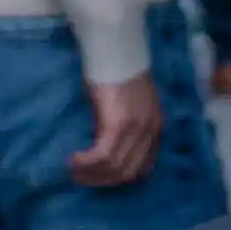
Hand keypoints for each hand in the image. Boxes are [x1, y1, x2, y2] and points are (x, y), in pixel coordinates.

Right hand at [65, 75, 164, 190]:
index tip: (102, 177)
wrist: (116, 48)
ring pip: (115, 168)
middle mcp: (150, 132)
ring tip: (75, 171)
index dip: (121, 177)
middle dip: (104, 180)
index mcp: (155, 127)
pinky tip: (75, 160)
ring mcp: (135, 130)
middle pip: (128, 172)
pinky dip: (87, 162)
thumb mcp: (129, 103)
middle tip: (82, 178)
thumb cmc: (117, 70)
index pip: (144, 166)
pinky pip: (102, 155)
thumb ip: (126, 123)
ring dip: (93, 174)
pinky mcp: (117, 125)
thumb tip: (106, 140)